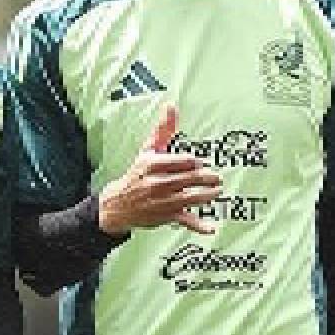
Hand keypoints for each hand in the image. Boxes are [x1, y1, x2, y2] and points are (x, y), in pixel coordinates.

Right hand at [96, 104, 221, 235]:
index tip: (200, 163)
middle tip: (216, 177)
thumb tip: (171, 106)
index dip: (194, 162)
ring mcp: (162, 201)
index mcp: (151, 165)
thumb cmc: (137, 175)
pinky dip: (198, 226)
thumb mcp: (147, 151)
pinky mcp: (166, 216)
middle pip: (188, 178)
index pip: (180, 161)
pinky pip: (184, 220)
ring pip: (190, 197)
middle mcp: (156, 183)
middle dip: (206, 178)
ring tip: (217, 190)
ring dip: (207, 194)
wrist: (117, 205)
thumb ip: (162, 129)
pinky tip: (211, 228)